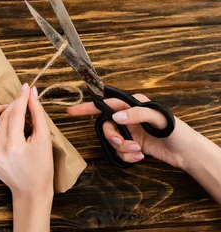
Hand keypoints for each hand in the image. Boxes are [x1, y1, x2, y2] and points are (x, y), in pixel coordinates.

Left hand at [0, 83, 53, 231]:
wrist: (31, 190)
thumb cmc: (42, 167)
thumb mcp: (44, 140)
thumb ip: (38, 114)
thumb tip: (32, 93)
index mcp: (15, 146)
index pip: (16, 113)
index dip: (21, 98)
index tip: (26, 88)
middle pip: (2, 117)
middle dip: (13, 104)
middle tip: (21, 100)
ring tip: (5, 110)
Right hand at [67, 93, 196, 168]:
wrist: (188, 153)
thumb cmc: (177, 131)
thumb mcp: (159, 118)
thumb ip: (136, 114)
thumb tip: (116, 117)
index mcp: (132, 104)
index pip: (106, 103)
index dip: (87, 107)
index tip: (72, 112)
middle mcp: (128, 117)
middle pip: (106, 125)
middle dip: (111, 137)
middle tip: (121, 143)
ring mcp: (129, 132)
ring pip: (112, 141)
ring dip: (123, 148)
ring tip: (138, 151)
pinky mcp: (132, 145)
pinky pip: (120, 151)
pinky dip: (128, 156)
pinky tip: (140, 156)